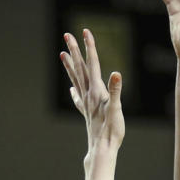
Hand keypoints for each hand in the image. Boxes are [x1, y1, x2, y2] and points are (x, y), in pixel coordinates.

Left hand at [61, 28, 124, 153]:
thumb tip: (117, 73)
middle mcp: (88, 95)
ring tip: (62, 54)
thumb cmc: (111, 131)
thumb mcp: (117, 109)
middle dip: (74, 50)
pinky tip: (71, 88)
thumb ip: (116, 90)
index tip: (85, 31)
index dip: (89, 46)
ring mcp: (86, 103)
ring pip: (76, 79)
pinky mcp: (86, 112)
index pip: (93, 63)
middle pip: (80, 68)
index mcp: (96, 91)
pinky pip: (78, 97)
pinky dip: (74, 90)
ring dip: (70, 65)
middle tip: (67, 34)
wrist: (102, 149)